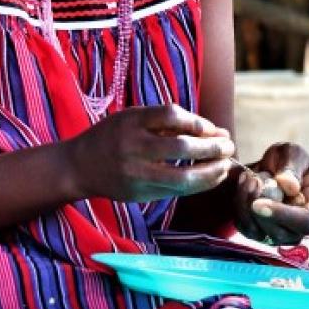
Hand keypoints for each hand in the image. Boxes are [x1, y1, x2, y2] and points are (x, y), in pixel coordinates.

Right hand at [67, 104, 234, 202]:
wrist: (79, 166)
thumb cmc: (112, 137)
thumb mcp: (132, 118)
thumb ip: (164, 121)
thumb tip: (210, 129)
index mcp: (131, 121)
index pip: (171, 115)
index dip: (198, 122)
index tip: (213, 128)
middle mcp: (133, 147)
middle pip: (181, 147)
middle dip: (212, 147)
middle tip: (230, 145)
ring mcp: (136, 173)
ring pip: (182, 177)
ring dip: (211, 171)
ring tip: (226, 165)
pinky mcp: (140, 193)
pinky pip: (176, 190)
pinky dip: (198, 184)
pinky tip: (211, 177)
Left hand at [234, 143, 308, 244]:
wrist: (272, 167)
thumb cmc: (288, 160)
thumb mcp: (293, 153)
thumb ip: (292, 167)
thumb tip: (289, 187)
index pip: (305, 222)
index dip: (283, 215)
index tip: (259, 203)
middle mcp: (299, 227)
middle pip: (279, 232)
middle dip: (259, 206)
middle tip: (252, 178)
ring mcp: (279, 234)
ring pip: (258, 231)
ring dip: (246, 203)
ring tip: (249, 177)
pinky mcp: (258, 233)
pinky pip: (244, 226)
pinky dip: (239, 204)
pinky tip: (243, 184)